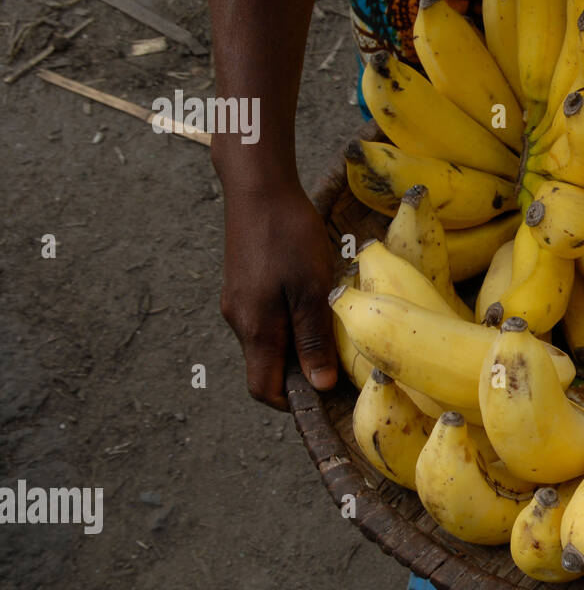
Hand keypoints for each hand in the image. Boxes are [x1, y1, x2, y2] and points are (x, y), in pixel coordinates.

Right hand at [219, 183, 338, 408]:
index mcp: (255, 329)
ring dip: (299, 343)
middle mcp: (239, 321)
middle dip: (301, 372)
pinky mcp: (243, 284)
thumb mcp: (312, 289)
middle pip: (268, 367)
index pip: (263, 389)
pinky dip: (290, 321)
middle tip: (340, 358)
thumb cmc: (289, 235)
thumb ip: (313, 340)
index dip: (293, 402)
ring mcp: (238, 302)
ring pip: (269, 341)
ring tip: (330, 323)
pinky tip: (313, 299)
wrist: (259, 187)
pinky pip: (267, 318)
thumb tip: (319, 387)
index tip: (327, 396)